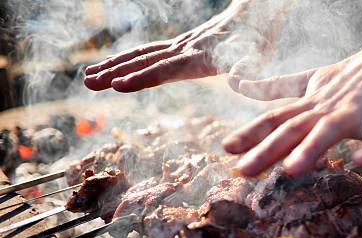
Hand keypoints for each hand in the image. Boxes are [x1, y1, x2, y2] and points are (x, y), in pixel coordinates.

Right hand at [84, 0, 268, 91]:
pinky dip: (127, 60)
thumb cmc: (259, 40)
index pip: (167, 70)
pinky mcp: (180, 45)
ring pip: (142, 55)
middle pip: (145, 61)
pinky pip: (149, 52)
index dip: (143, 78)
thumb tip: (235, 82)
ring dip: (114, 65)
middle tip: (88, 83)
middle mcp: (186, 49)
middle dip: (116, 73)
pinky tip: (112, 67)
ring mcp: (181, 45)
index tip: (119, 85)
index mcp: (202, 57)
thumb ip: (247, 70)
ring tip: (88, 77)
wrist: (254, 15)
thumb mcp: (260, 57)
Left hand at [223, 45, 361, 176]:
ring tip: (292, 170)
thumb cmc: (352, 74)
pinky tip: (360, 162)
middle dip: (267, 150)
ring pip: (329, 130)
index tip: (226, 149)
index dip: (250, 133)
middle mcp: (326, 108)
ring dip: (310, 149)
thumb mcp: (310, 80)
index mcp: (310, 103)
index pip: (275, 118)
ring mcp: (355, 112)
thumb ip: (277, 87)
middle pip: (293, 129)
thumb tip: (240, 86)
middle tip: (244, 171)